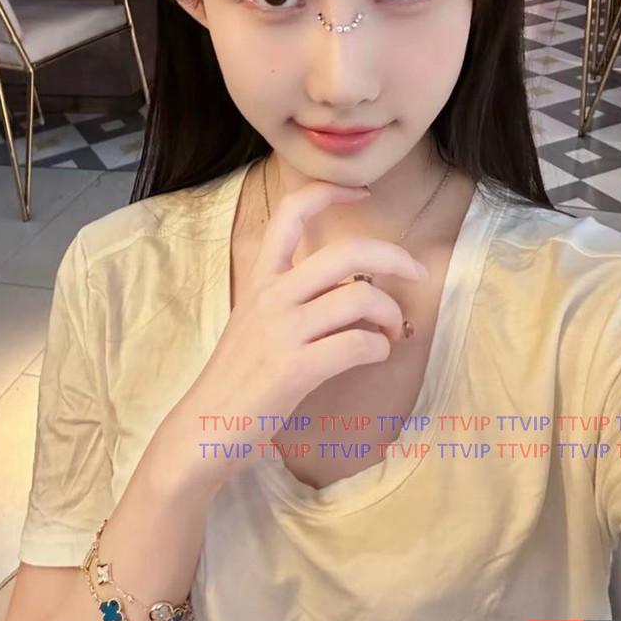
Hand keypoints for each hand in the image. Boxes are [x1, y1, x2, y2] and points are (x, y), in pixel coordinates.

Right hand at [149, 176, 428, 489]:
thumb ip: (294, 296)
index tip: (361, 192)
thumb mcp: (256, 320)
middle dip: (394, 256)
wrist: (204, 429)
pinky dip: (379, 347)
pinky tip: (375, 354)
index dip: (329, 191)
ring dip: (391, 312)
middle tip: (416, 272)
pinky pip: (358, 343)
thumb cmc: (239, 376)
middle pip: (346, 252)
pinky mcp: (294, 368)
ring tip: (392, 329)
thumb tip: (355, 286)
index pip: (290, 213)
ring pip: (360, 295)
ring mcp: (282, 331)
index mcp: (261, 278)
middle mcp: (271, 296)